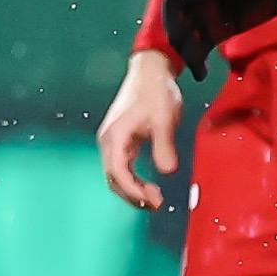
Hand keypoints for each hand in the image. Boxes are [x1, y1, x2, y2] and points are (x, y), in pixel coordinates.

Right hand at [93, 50, 183, 210]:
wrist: (150, 71)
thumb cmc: (156, 92)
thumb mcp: (164, 119)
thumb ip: (164, 145)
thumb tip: (167, 171)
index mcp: (116, 136)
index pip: (118, 172)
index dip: (133, 190)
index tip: (153, 199)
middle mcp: (108, 141)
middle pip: (113, 178)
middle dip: (132, 195)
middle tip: (157, 204)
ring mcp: (112, 141)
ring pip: (115, 175)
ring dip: (132, 190)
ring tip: (154, 199)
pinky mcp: (120, 141)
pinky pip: (121, 168)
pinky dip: (132, 180)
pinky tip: (147, 185)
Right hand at [157, 0, 276, 74]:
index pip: (173, 2)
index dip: (171, 21)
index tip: (178, 39)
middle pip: (178, 22)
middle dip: (181, 42)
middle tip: (191, 60)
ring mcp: (209, 14)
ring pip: (189, 37)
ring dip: (189, 54)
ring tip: (199, 73)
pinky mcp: (221, 28)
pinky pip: (203, 44)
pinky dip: (199, 59)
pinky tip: (201, 73)